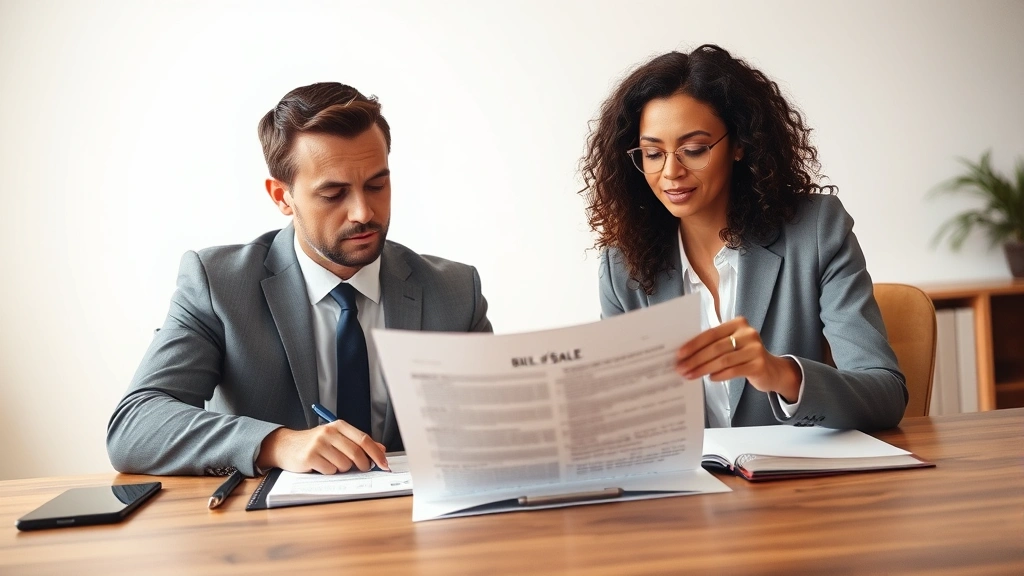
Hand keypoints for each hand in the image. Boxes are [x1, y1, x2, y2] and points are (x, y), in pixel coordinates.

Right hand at [256, 421, 388, 473]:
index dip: (376, 453)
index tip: (384, 464)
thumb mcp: (337, 438)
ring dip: (343, 468)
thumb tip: (381, 449)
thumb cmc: (315, 443)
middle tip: (363, 468)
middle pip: (356, 452)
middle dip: (364, 464)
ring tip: (333, 463)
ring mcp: (319, 444)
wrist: (286, 446)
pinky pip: (330, 470)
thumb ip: (358, 443)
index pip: (364, 439)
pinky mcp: (310, 456)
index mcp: (339, 425)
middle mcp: (329, 432)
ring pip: (344, 464)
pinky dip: (329, 471)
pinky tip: (322, 466)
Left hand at [676, 316, 801, 401]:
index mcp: (738, 323)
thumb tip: (686, 355)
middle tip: (681, 368)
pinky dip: (719, 375)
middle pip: (716, 347)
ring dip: (703, 368)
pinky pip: (734, 370)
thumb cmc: (744, 355)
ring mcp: (755, 349)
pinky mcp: (759, 365)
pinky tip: (710, 378)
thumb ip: (714, 344)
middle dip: (695, 359)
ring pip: (723, 360)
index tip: (679, 354)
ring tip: (690, 375)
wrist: (772, 370)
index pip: (711, 333)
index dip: (693, 344)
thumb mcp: (732, 344)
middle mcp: (748, 333)